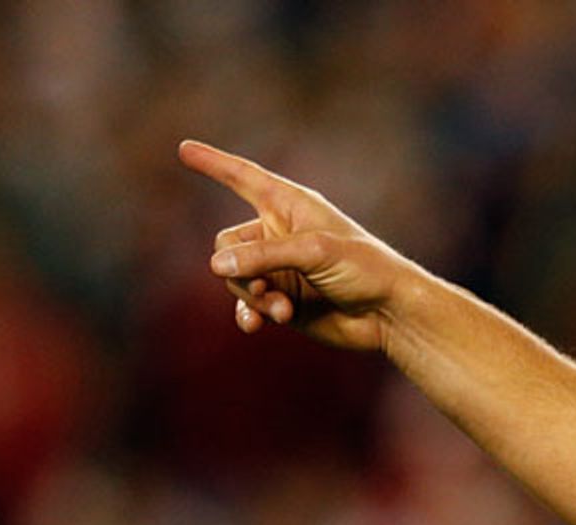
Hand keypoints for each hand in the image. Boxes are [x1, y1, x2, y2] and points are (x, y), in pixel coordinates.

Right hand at [178, 140, 411, 351]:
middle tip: (264, 287)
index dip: (214, 163)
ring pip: (235, 279)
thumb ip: (262, 256)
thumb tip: (216, 267)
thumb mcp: (313, 251)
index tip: (185, 148)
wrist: (391, 314)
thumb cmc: (364, 269)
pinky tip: (256, 326)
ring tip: (282, 310)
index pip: (243, 178)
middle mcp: (279, 235)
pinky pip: (247, 306)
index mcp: (290, 206)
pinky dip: (249, 314)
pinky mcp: (282, 301)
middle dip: (237, 268)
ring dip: (253, 296)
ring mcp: (279, 270)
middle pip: (228, 245)